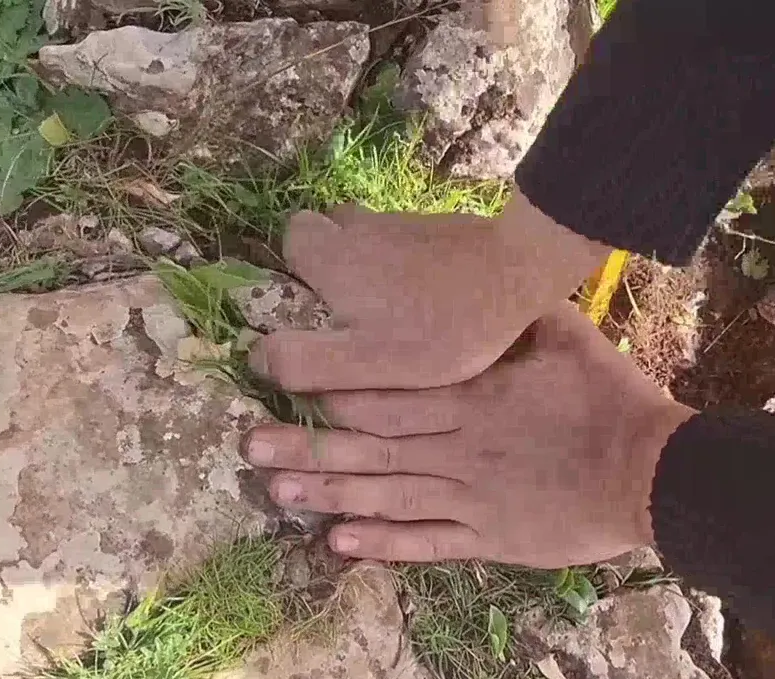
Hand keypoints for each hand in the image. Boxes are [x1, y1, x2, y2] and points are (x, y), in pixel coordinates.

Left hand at [242, 303, 695, 567]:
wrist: (650, 472)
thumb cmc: (610, 399)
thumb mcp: (568, 336)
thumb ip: (517, 315)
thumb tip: (484, 285)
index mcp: (474, 397)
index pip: (391, 395)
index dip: (335, 393)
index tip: (285, 387)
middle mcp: (460, 448)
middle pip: (373, 446)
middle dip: (310, 444)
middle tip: (250, 444)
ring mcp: (471, 496)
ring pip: (388, 495)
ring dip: (331, 492)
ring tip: (278, 489)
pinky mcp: (488, 535)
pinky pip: (428, 542)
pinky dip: (383, 545)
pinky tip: (338, 542)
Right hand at [248, 193, 609, 391]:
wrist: (520, 274)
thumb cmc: (440, 328)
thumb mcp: (365, 361)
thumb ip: (304, 361)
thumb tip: (255, 357)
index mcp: (333, 257)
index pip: (289, 239)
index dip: (293, 271)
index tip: (313, 307)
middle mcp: (360, 227)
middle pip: (327, 233)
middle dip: (330, 266)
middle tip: (353, 311)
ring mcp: (403, 221)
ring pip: (367, 236)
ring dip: (370, 266)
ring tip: (394, 311)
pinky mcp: (439, 227)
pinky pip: (406, 243)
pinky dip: (408, 266)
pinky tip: (433, 299)